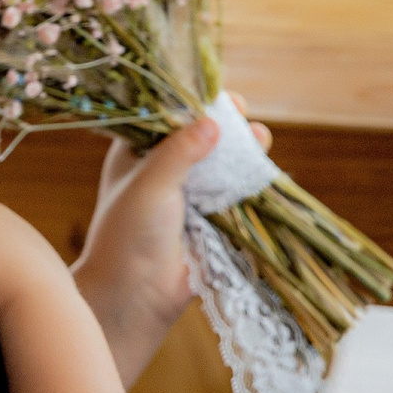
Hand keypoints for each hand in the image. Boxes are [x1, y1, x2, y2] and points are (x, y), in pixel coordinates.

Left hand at [74, 95, 274, 386]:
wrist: (134, 296)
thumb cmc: (128, 235)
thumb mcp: (150, 185)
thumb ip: (180, 152)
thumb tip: (213, 122)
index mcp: (136, 153)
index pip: (169, 115)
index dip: (195, 102)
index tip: (220, 97)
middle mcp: (162, 169)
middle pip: (200, 135)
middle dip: (225, 124)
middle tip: (244, 116)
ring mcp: (187, 194)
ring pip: (221, 162)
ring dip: (242, 149)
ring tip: (260, 139)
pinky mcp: (208, 219)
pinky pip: (233, 191)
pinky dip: (249, 179)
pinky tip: (264, 168)